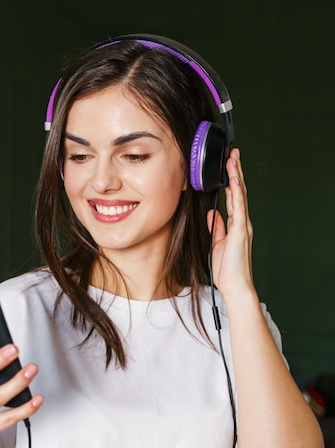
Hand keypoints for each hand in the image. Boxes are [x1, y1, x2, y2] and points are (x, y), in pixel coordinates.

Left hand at [206, 148, 254, 301]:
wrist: (235, 285)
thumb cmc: (227, 269)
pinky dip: (236, 193)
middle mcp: (241, 223)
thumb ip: (216, 227)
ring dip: (236, 177)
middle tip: (232, 154)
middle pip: (239, 192)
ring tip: (232, 160)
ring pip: (240, 196)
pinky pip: (238, 208)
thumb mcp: (217, 244)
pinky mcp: (241, 231)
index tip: (227, 166)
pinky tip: (233, 181)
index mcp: (235, 226)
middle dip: (235, 172)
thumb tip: (212, 213)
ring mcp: (242, 226)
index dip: (231, 181)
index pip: (233, 198)